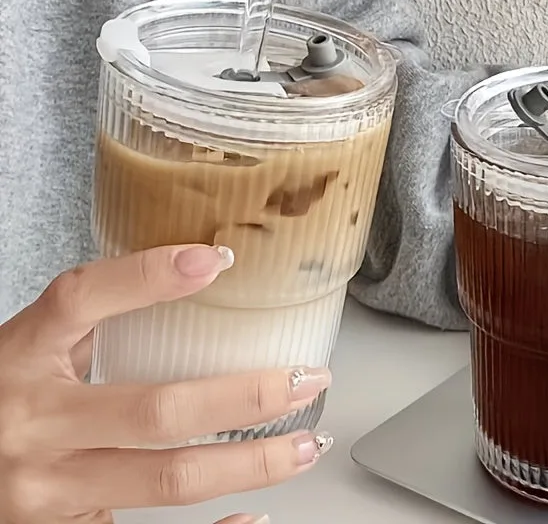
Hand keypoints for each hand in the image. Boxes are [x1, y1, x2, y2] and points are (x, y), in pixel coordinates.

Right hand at [0, 244, 332, 523]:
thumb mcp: (33, 342)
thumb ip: (97, 314)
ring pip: (167, 480)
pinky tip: (253, 517)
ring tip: (304, 447)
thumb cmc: (4, 391)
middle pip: (156, 409)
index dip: (148, 274)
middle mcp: (35, 424)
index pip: (82, 298)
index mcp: (24, 355)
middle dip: (246, 396)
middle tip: (307, 379)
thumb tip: (198, 266)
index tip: (218, 259)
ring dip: (249, 463)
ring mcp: (48, 489)